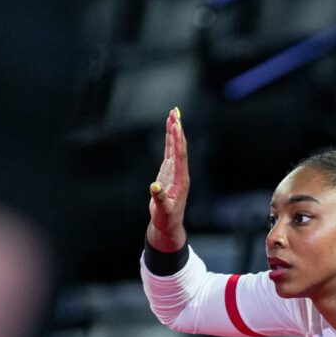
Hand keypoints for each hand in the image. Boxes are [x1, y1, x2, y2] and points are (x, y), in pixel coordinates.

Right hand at [146, 107, 188, 252]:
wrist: (168, 225)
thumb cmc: (166, 219)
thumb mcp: (163, 210)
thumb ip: (160, 198)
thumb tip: (154, 187)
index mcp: (181, 179)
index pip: (180, 155)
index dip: (177, 140)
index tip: (175, 125)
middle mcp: (180, 173)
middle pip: (179, 147)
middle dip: (177, 129)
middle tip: (175, 112)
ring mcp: (175, 172)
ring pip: (175, 147)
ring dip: (174, 131)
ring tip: (172, 115)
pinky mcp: (168, 173)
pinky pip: (170, 153)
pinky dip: (169, 141)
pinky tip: (169, 130)